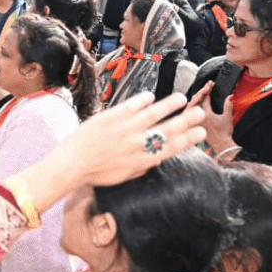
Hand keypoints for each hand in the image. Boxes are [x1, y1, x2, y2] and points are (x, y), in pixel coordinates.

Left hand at [19, 92, 206, 214]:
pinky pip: (132, 104)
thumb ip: (142, 166)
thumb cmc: (95, 173)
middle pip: (168, 129)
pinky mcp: (112, 116)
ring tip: (181, 98)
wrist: (71, 164)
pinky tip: (151, 96)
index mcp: (142, 160)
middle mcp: (137, 143)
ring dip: (170, 105)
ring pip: (154, 113)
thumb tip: (156, 158)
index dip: (188, 139)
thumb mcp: (124, 175)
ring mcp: (125, 128)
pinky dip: (143, 99)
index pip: (172, 148)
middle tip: (200, 113)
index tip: (200, 133)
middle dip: (187, 120)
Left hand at [190, 82, 236, 153]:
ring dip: (196, 99)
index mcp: (206, 114)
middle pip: (196, 100)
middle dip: (201, 92)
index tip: (211, 85)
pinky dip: (192, 106)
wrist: (221, 144)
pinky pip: (190, 112)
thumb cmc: (224, 133)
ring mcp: (194, 120)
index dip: (208, 90)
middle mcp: (197, 117)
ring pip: (191, 106)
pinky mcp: (193, 124)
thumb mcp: (228, 118)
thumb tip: (230, 96)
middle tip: (206, 87)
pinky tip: (195, 104)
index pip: (205, 99)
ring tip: (200, 93)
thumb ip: (228, 106)